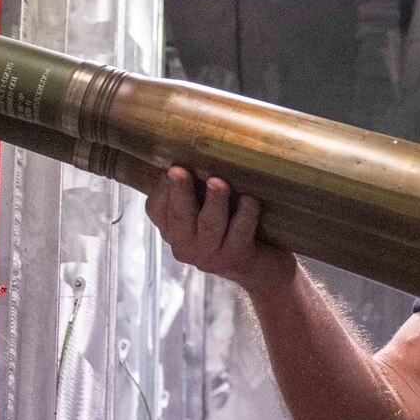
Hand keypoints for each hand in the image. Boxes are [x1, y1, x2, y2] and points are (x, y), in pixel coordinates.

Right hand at [144, 167, 296, 294]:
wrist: (263, 270)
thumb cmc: (231, 228)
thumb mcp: (206, 211)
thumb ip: (195, 190)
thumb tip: (192, 149)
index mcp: (174, 231)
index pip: (156, 209)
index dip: (161, 189)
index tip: (168, 166)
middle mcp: (186, 246)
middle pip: (180, 216)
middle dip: (180, 191)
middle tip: (179, 170)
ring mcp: (211, 256)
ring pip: (209, 225)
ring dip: (214, 201)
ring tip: (218, 182)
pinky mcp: (237, 259)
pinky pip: (240, 232)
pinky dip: (246, 214)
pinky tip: (251, 199)